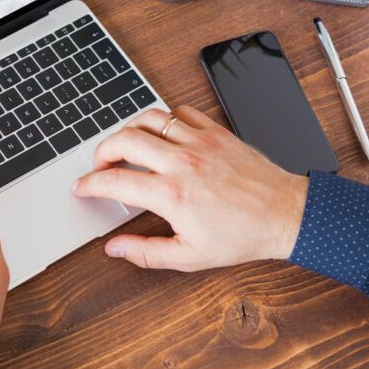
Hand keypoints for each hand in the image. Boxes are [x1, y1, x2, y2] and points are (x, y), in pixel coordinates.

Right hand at [72, 106, 307, 271]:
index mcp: (171, 194)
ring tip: (125, 144)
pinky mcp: (216, 132)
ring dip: (129, 129)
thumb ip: (145, 252)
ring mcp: (199, 142)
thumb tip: (115, 248)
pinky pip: (180, 112)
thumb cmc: (242, 236)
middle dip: (101, 151)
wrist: (285, 215)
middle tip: (100, 164)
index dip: (90, 184)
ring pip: (149, 118)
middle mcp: (181, 162)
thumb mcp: (189, 257)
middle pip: (123, 140)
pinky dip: (165, 119)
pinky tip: (162, 134)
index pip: (114, 181)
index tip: (83, 187)